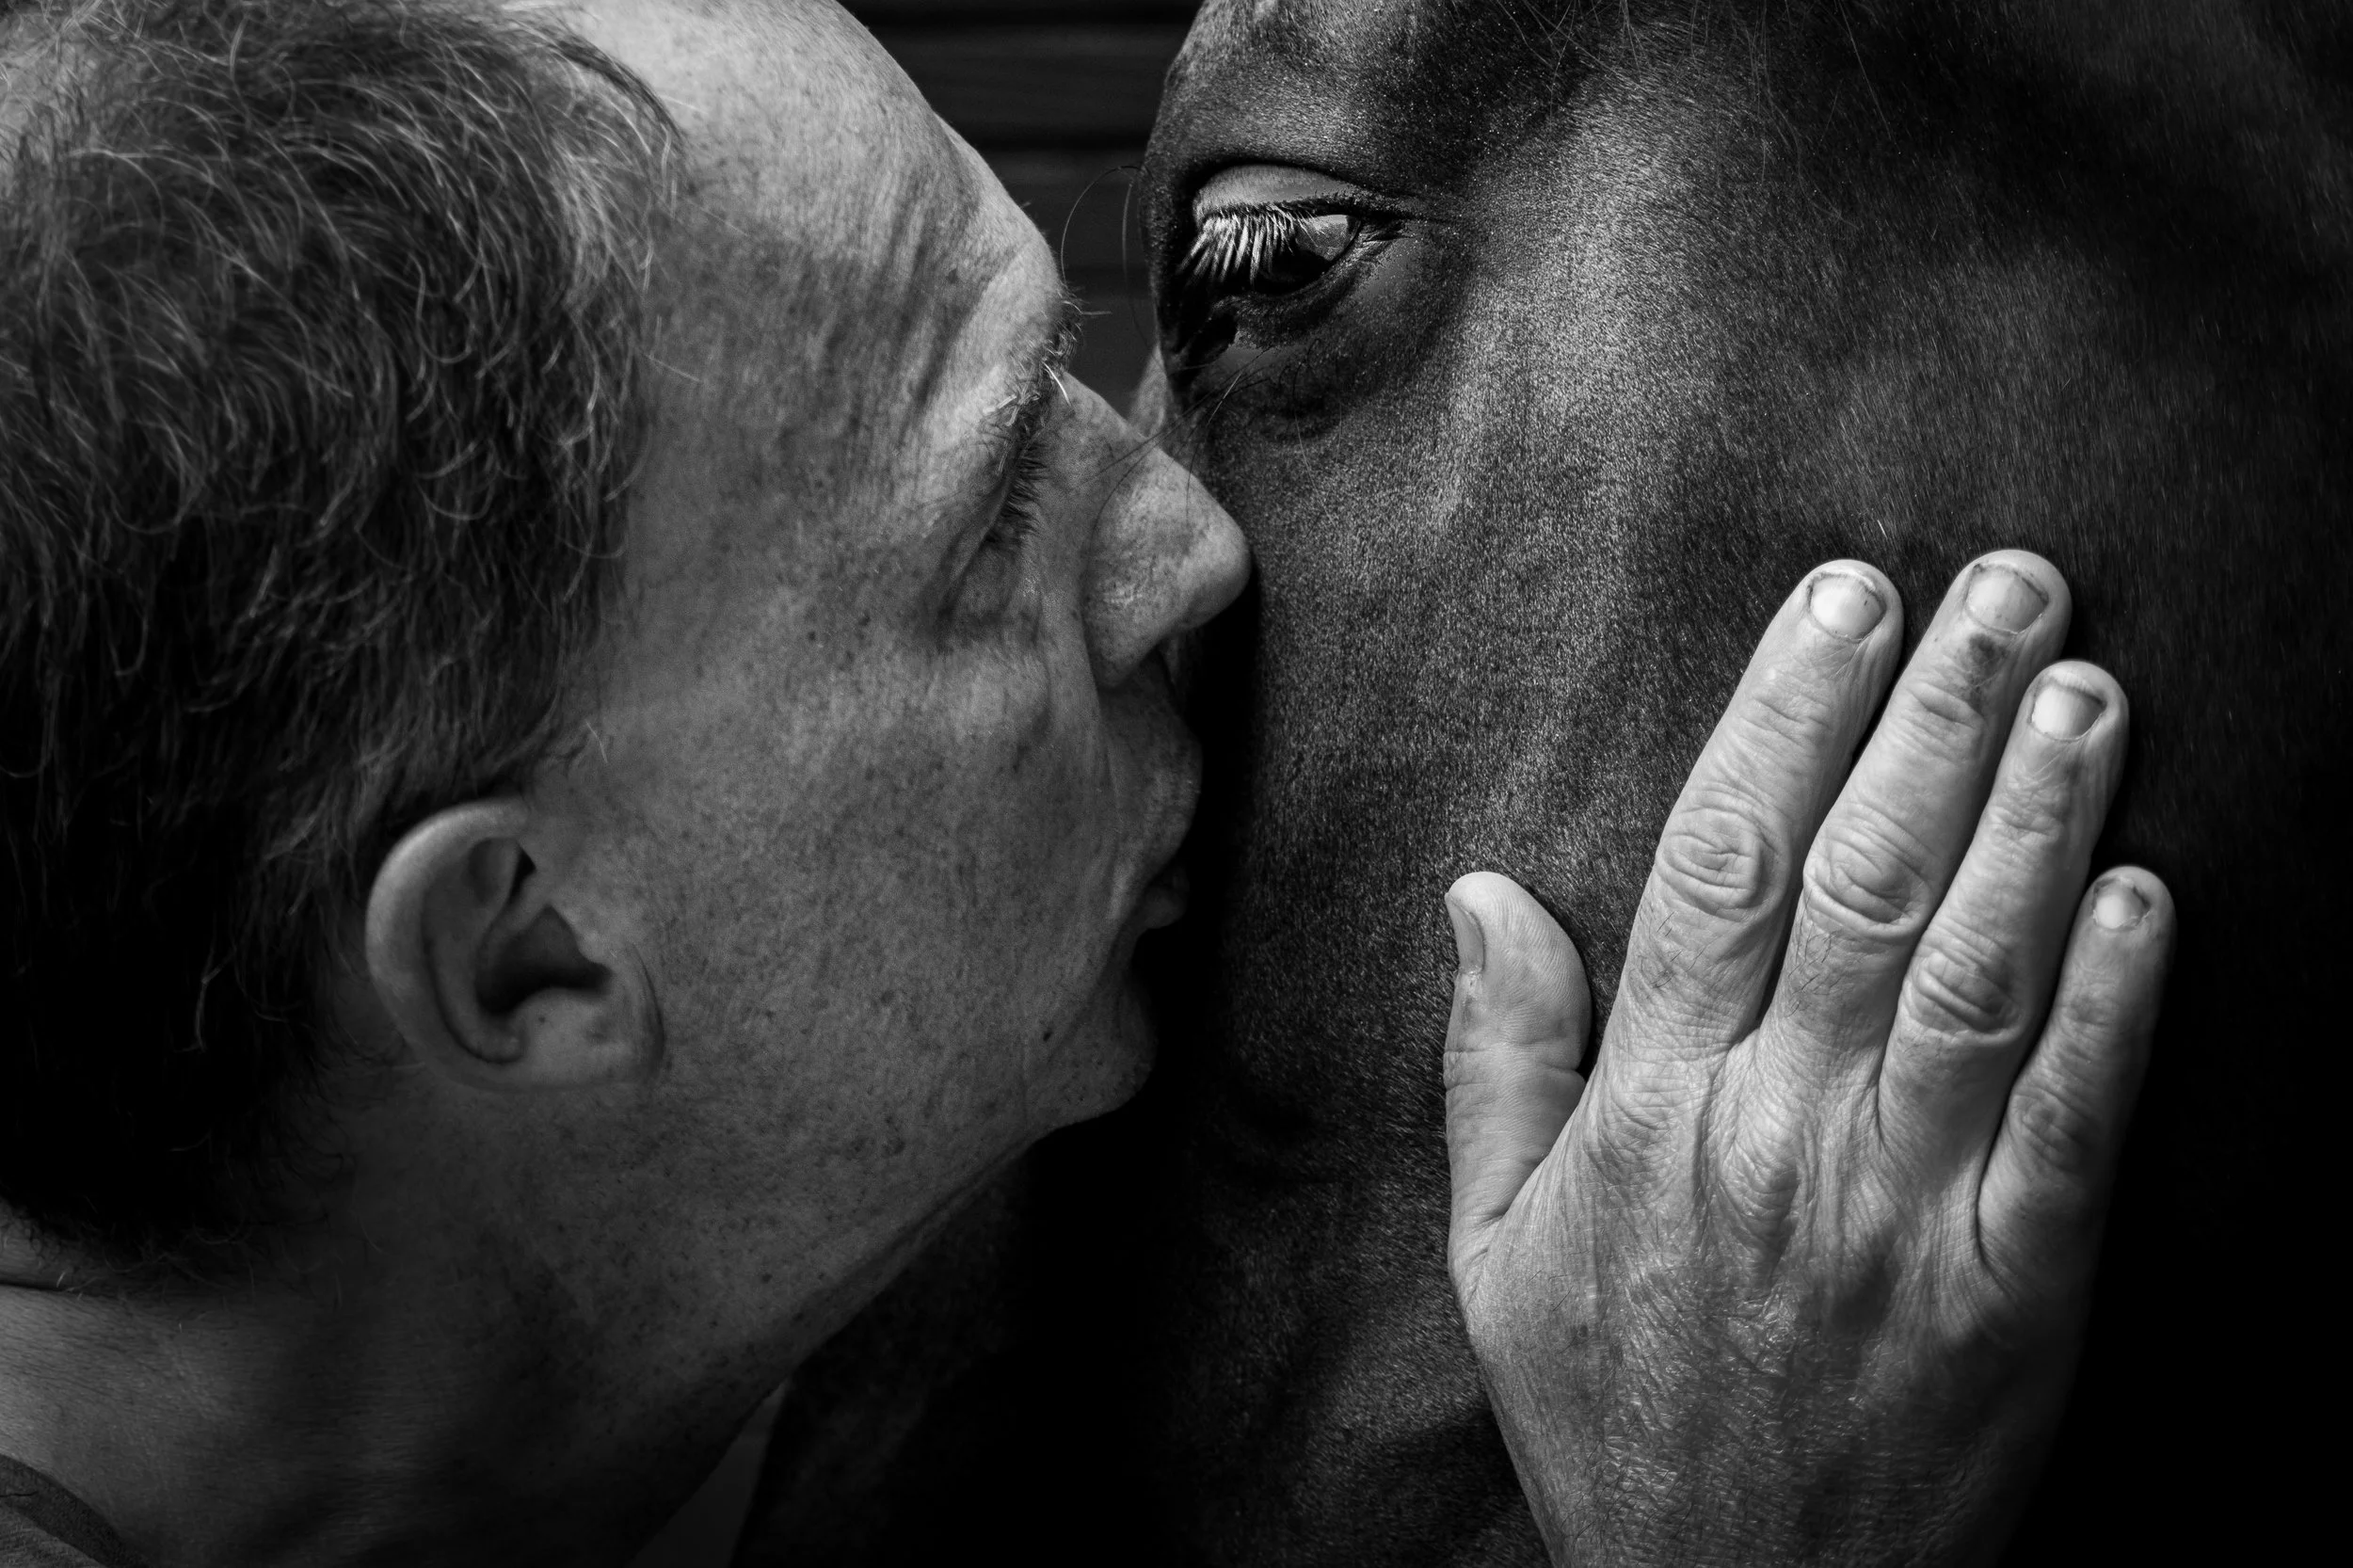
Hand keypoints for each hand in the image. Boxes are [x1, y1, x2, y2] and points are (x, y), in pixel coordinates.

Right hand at [1443, 553, 2172, 1564]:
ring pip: (1973, 975)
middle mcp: (1777, 1135)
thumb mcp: (1491, 1248)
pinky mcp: (2017, 1294)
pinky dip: (2115, 1004)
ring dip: (2035, 818)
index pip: (1719, 863)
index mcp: (1652, 1109)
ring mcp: (1903, 1214)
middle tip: (2009, 586)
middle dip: (1939, 716)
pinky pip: (2073, 1126)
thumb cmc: (1608, 1416)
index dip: (1785, 715)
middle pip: (1863, 885)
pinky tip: (2149, 891)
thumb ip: (1497, 1058)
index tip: (1842, 600)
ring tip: (2086, 685)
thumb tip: (1481, 891)